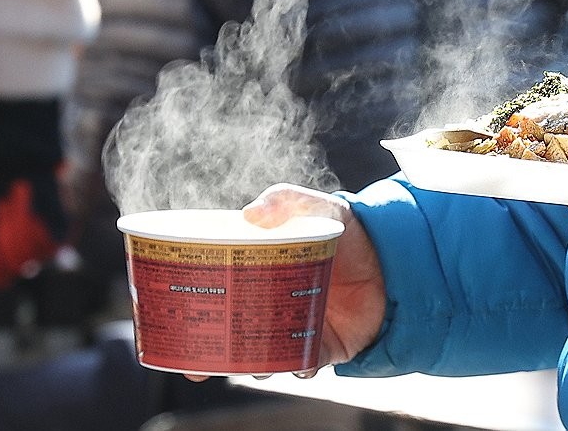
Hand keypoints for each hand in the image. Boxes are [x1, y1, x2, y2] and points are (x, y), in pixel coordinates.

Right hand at [186, 184, 385, 380]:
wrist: (397, 259)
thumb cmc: (351, 232)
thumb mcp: (319, 206)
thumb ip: (287, 200)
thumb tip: (250, 213)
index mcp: (258, 273)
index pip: (215, 294)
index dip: (191, 312)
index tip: (171, 326)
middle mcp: (270, 305)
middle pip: (227, 336)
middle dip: (207, 356)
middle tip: (198, 365)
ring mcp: (294, 328)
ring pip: (259, 357)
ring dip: (250, 364)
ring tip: (251, 362)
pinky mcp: (321, 347)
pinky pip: (302, 365)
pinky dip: (297, 368)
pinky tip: (299, 363)